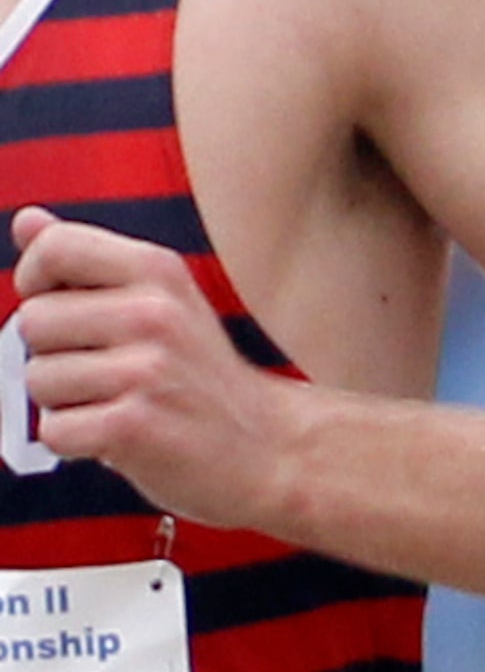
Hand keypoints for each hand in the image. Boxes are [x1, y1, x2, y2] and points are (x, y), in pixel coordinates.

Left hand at [10, 206, 295, 522]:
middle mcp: (153, 315)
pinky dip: (76, 443)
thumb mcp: (163, 303)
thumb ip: (91, 263)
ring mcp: (146, 372)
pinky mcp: (135, 427)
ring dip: (66, 404)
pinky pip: (54, 430)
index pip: (55, 247)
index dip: (36, 279)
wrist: (271, 450)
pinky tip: (117, 439)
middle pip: (33, 323)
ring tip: (118, 407)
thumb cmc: (205, 382)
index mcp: (159, 274)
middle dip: (54, 355)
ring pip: (38, 380)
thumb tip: (27, 222)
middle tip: (107, 375)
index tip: (60, 308)